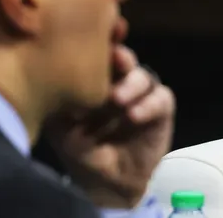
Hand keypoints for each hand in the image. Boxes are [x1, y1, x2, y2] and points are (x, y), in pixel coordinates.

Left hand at [45, 46, 175, 208]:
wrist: (107, 183)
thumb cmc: (81, 149)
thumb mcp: (62, 130)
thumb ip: (63, 108)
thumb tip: (66, 90)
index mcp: (95, 78)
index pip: (97, 53)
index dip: (97, 42)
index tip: (90, 39)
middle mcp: (120, 80)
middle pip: (123, 58)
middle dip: (120, 56)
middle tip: (115, 59)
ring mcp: (141, 93)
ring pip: (142, 76)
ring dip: (131, 85)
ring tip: (117, 99)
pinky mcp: (160, 109)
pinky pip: (160, 99)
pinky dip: (148, 105)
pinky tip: (133, 116)